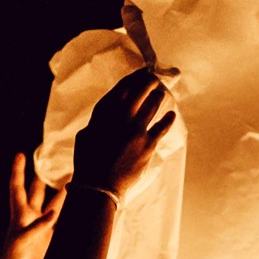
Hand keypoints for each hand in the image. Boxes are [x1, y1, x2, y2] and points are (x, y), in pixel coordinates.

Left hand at [0, 152, 63, 258]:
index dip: (18, 171)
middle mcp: (30, 217)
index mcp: (19, 215)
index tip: (20, 154)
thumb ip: (37, 227)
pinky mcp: (50, 238)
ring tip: (72, 176)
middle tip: (51, 160)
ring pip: (52, 203)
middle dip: (43, 175)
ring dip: (61, 191)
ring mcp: (41, 227)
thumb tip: (52, 214)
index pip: (17, 187)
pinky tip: (79, 204)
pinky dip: (69, 212)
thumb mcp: (22, 242)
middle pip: (37, 190)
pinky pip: (61, 220)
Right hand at [69, 67, 174, 201]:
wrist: (99, 185)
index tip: (140, 72)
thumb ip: (98, 121)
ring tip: (161, 93)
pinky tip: (171, 114)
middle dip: (148, 82)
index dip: (133, 79)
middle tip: (154, 78)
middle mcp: (120, 118)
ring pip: (151, 106)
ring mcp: (135, 130)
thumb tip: (108, 113)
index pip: (121, 89)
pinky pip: (161, 127)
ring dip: (157, 97)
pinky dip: (167, 119)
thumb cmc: (89, 162)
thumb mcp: (86, 136)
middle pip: (138, 92)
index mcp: (103, 114)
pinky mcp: (147, 145)